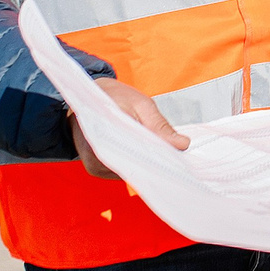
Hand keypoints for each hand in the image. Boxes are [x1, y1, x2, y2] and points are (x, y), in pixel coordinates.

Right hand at [70, 77, 190, 180]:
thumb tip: (183, 145)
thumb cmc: (115, 98)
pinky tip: (145, 157)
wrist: (86, 98)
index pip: (136, 151)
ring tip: (161, 155)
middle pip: (132, 166)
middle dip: (154, 162)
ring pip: (127, 171)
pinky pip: (120, 172)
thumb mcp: (141, 104)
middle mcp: (95, 153)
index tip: (176, 157)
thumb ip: (160, 125)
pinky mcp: (96, 170)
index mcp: (105, 130)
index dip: (158, 156)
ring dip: (144, 164)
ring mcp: (93, 165)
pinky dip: (134, 165)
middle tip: (175, 158)